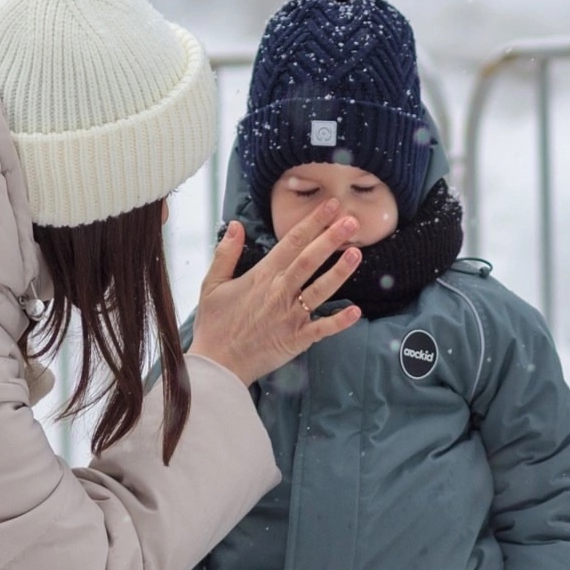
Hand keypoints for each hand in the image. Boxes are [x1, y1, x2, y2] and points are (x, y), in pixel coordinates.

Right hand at [186, 199, 362, 384]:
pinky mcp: (296, 339)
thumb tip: (235, 225)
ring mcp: (290, 316)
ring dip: (339, 272)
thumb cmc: (214, 325)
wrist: (216, 364)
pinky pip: (322, 328)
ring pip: (320, 289)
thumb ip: (226, 253)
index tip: (331, 206)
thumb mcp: (212, 284)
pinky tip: (355, 311)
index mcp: (262, 276)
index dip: (313, 222)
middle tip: (352, 221)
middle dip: (332, 238)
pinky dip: (339, 321)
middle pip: (309, 260)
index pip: (291, 242)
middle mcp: (279, 292)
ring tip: (357, 254)